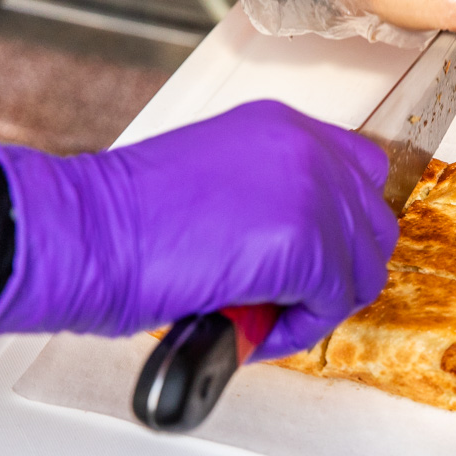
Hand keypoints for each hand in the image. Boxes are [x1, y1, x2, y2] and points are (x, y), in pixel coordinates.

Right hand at [0, 101, 398, 358]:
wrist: (84, 233)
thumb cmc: (126, 218)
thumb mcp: (218, 180)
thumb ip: (271, 197)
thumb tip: (304, 249)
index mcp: (283, 126)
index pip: (361, 174)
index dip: (340, 228)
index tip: (313, 259)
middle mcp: (306, 148)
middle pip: (371, 227)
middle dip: (333, 272)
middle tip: (282, 297)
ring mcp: (311, 192)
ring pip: (358, 271)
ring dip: (313, 305)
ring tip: (256, 314)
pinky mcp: (303, 244)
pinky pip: (331, 305)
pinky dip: (295, 329)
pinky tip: (248, 326)